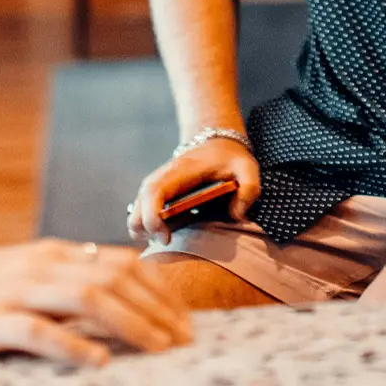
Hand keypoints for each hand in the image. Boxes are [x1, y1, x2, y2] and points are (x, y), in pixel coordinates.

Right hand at [0, 239, 191, 365]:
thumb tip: (115, 294)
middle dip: (158, 310)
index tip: (186, 320)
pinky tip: (99, 363)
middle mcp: (40, 266)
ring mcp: (14, 291)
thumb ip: (64, 280)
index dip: (161, 291)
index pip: (122, 264)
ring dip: (132, 324)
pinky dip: (73, 345)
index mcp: (53, 253)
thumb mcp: (21, 274)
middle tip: (185, 342)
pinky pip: (38, 331)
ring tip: (160, 351)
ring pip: (88, 299)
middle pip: (115, 280)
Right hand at [128, 137, 260, 245]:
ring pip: (136, 210)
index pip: (154, 192)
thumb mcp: (247, 168)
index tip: (166, 238)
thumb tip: (237, 215)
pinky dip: (148, 225)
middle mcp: (162, 176)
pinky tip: (169, 231)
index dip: (153, 217)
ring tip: (168, 237)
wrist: (217, 143)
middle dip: (144, 228)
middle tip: (167, 242)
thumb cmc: (231, 158)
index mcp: (180, 170)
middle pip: (138, 205)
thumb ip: (249, 189)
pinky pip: (142, 211)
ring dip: (144, 229)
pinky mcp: (157, 192)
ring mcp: (157, 184)